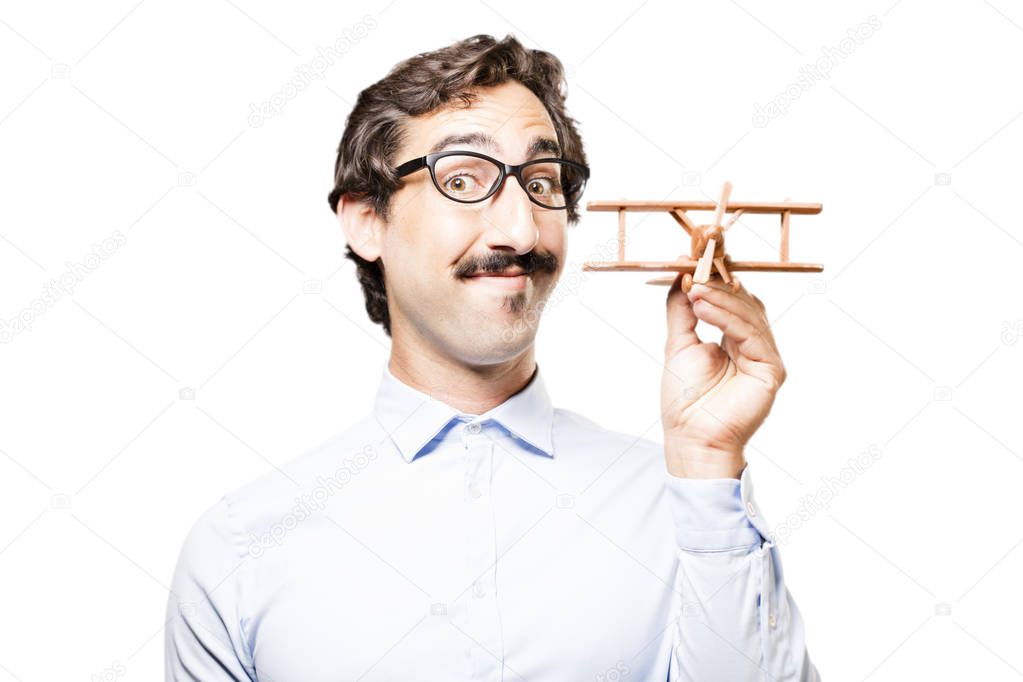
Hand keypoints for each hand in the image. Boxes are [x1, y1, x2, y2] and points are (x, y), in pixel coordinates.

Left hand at [661, 274, 786, 477]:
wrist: (690, 437)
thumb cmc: (684, 401)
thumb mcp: (678, 344)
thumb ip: (680, 309)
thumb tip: (680, 275)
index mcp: (733, 341)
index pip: (732, 301)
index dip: (715, 280)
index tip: (693, 260)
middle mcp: (753, 347)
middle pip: (744, 303)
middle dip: (718, 284)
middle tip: (694, 269)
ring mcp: (765, 358)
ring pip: (749, 314)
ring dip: (720, 298)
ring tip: (694, 289)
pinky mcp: (772, 369)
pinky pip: (751, 334)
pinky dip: (727, 317)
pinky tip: (703, 307)